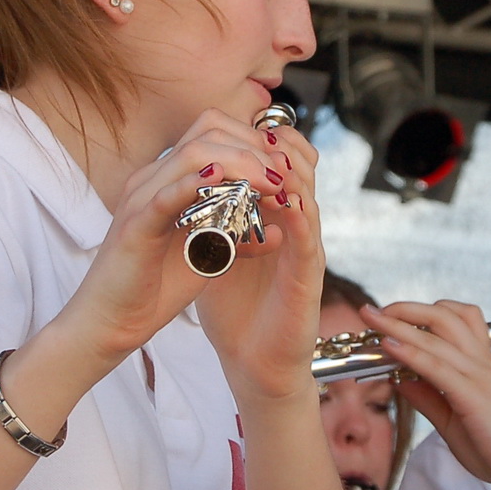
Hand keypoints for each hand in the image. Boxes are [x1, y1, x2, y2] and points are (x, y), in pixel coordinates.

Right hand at [55, 110, 319, 393]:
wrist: (111, 321)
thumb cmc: (156, 287)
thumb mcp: (208, 255)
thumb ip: (236, 235)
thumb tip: (278, 230)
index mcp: (169, 179)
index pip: (214, 132)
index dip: (254, 141)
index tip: (284, 168)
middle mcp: (153, 179)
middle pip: (208, 132)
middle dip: (255, 147)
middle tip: (283, 174)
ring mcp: (141, 198)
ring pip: (193, 154)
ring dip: (241, 163)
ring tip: (270, 184)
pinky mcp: (135, 226)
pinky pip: (166, 194)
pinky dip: (196, 184)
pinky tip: (223, 182)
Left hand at [193, 114, 324, 400]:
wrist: (254, 365)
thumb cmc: (238, 315)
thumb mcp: (216, 255)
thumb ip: (209, 222)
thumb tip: (181, 190)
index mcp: (275, 224)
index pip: (279, 169)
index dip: (265, 143)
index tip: (241, 124)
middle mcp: (296, 233)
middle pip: (302, 172)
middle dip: (282, 146)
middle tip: (260, 127)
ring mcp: (305, 254)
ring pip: (309, 198)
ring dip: (291, 173)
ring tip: (270, 152)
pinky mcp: (307, 280)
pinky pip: (309, 239)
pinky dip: (300, 216)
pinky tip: (286, 200)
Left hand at [359, 301, 490, 489]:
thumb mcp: (451, 420)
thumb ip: (427, 397)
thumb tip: (398, 379)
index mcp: (478, 364)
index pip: (453, 320)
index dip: (418, 313)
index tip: (387, 316)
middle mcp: (479, 362)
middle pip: (443, 316)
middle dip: (405, 308)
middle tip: (373, 312)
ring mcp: (478, 376)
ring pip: (436, 336)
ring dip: (399, 324)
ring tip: (372, 319)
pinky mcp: (473, 395)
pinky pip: (437, 367)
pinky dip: (410, 352)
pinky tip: (389, 346)